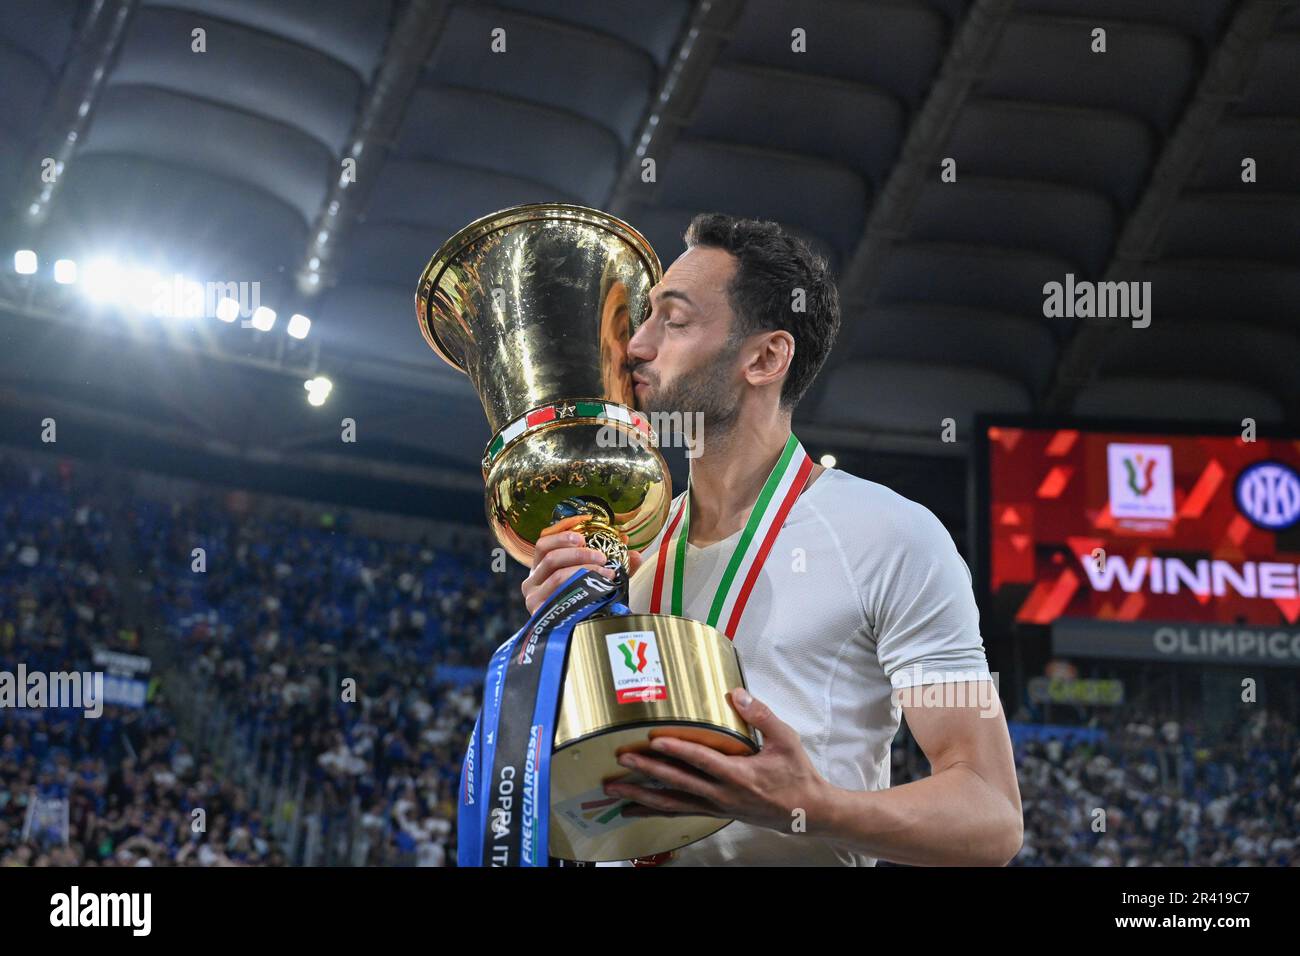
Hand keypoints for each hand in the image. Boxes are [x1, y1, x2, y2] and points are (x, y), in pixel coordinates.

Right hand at [521, 516, 643, 615]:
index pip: (544, 541)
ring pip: (557, 572)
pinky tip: (599, 586)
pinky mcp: (538, 610)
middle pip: (550, 554)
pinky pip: (560, 590)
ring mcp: (533, 596)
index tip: (584, 523)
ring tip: (606, 572)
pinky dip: (581, 583)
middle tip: (601, 556)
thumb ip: (615, 567)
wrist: (580, 640)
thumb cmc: (586, 607)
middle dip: (578, 551)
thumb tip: (636, 553)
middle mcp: (532, 580)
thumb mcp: (599, 582)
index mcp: (541, 568)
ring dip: (584, 567)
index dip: (562, 529)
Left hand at [604, 688, 831, 834]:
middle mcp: (722, 794)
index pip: (701, 760)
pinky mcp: (714, 812)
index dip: (677, 750)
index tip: (654, 741)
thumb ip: (761, 715)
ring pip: (672, 803)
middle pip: (677, 782)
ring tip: (615, 791)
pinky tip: (635, 810)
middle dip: (647, 771)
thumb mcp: (785, 740)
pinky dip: (655, 810)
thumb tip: (737, 694)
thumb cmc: (796, 775)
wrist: (806, 812)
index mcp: (738, 775)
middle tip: (622, 761)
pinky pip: (679, 812)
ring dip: (642, 796)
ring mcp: (716, 807)